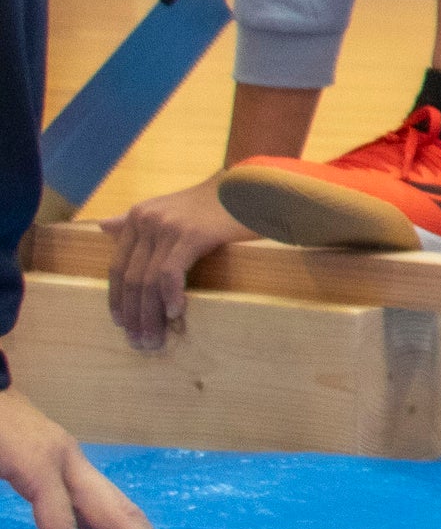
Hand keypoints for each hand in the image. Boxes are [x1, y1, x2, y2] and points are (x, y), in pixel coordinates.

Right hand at [0, 387, 198, 528]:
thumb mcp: (12, 467)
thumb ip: (39, 496)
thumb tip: (53, 524)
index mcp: (69, 468)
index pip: (117, 514)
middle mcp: (74, 464)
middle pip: (127, 519)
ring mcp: (58, 463)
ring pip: (110, 519)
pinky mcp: (34, 465)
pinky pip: (56, 519)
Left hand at [104, 177, 247, 349]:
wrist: (250, 187)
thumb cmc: (213, 204)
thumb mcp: (167, 207)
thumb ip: (135, 220)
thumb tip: (102, 226)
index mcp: (137, 217)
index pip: (117, 266)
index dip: (118, 299)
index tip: (122, 324)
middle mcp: (147, 220)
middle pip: (131, 278)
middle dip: (133, 314)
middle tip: (140, 341)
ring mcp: (168, 227)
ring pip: (148, 280)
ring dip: (150, 315)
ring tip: (156, 338)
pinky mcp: (192, 235)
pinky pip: (171, 273)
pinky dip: (170, 296)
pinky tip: (175, 313)